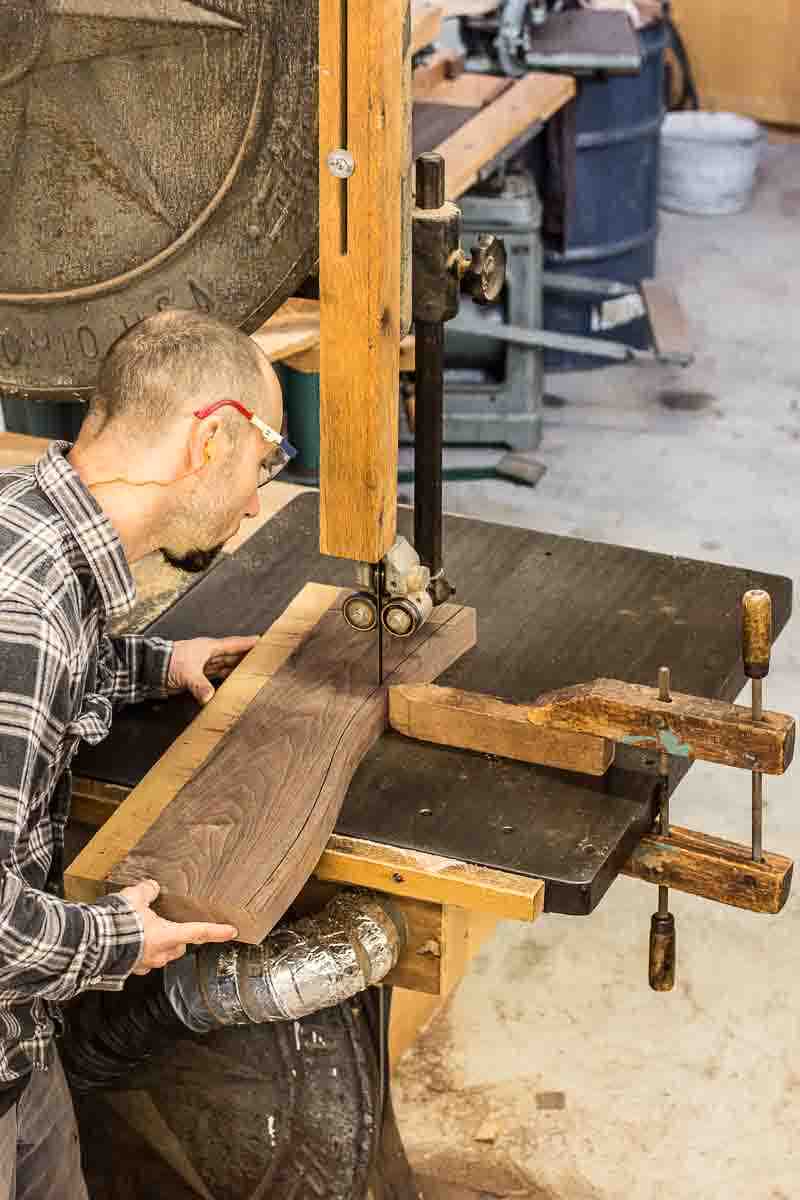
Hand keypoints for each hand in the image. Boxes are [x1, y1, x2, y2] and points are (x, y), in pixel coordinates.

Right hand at [118, 879, 237, 974]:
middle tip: (172, 924)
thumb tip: (152, 886)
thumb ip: (147, 891)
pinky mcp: (130, 969)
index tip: (231, 932)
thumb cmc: (117, 923)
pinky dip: (140, 951)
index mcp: (167, 936)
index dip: (217, 931)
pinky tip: (130, 940)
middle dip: (180, 938)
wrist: (92, 944)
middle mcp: (160, 953)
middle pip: (180, 946)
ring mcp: (145, 963)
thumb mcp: (135, 897)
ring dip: (159, 945)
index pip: (199, 932)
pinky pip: (142, 960)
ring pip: (162, 955)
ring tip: (145, 930)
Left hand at [167, 635, 257, 704]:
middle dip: (248, 658)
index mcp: (210, 647)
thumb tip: (209, 697)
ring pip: (227, 666)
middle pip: (234, 656)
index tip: (265, 641)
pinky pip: (218, 677)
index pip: (235, 644)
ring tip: (255, 674)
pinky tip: (235, 685)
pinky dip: (227, 680)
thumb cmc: (168, 662)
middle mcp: (210, 655)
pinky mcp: (199, 676)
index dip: (250, 643)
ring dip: (238, 670)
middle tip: (265, 661)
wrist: (150, 668)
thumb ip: (199, 685)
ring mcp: (204, 665)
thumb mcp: (186, 673)